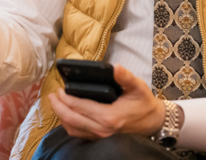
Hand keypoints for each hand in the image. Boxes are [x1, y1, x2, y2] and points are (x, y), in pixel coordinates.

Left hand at [48, 64, 164, 138]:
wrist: (154, 122)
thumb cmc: (144, 103)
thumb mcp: (138, 87)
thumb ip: (126, 77)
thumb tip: (116, 67)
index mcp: (109, 116)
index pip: (80, 107)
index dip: (66, 98)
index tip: (58, 89)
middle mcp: (102, 129)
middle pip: (71, 119)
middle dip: (58, 107)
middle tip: (51, 96)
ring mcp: (101, 136)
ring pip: (73, 129)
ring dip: (61, 116)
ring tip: (55, 104)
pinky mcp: (100, 138)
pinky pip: (79, 133)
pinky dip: (69, 124)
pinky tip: (66, 115)